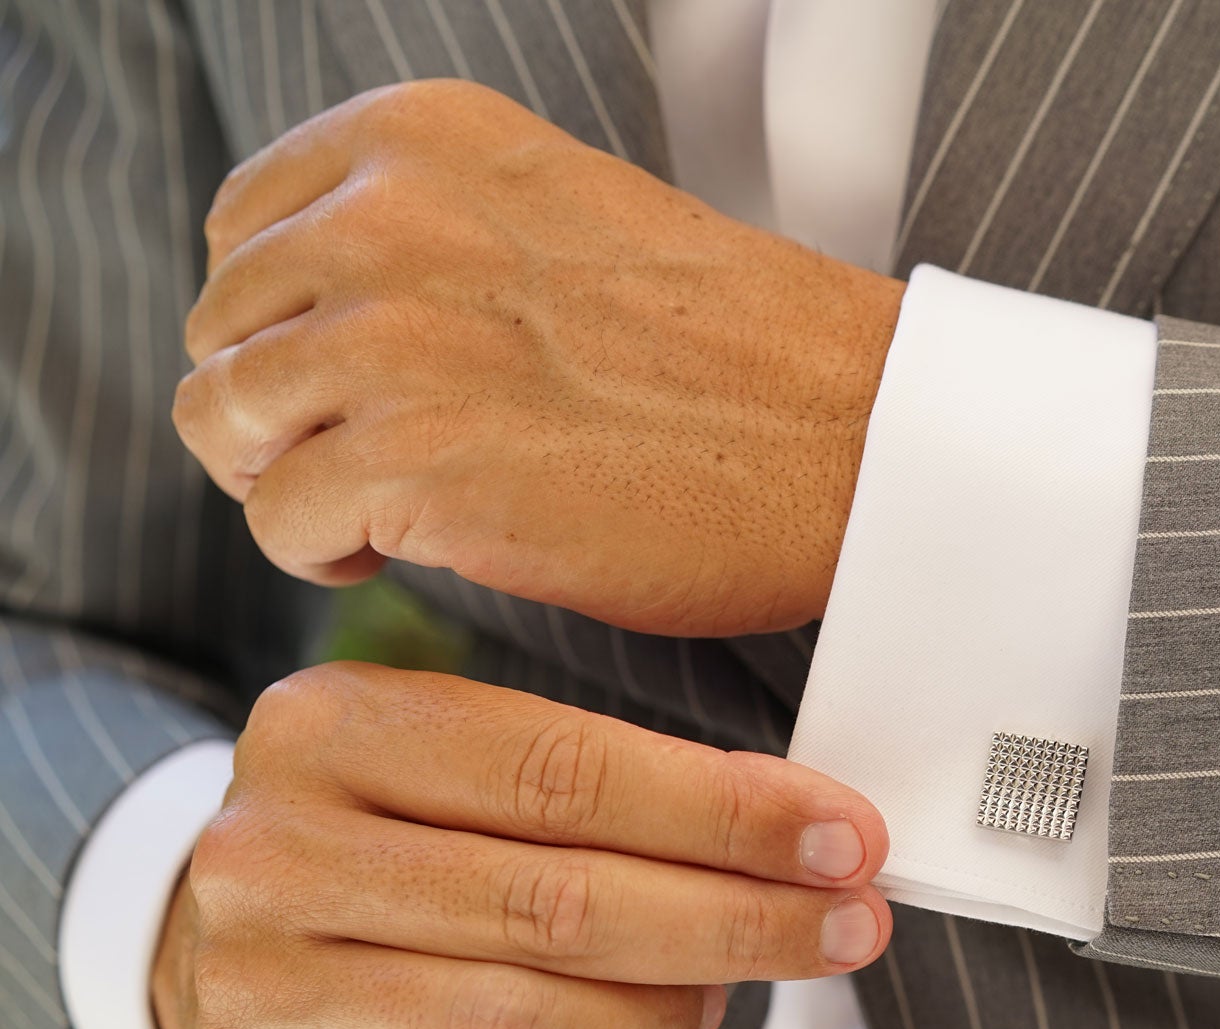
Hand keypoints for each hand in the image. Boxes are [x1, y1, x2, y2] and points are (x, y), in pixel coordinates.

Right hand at [150, 662, 891, 1028]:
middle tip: (846, 927)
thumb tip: (804, 828)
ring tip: (725, 995)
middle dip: (738, 921)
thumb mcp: (460, 759)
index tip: (845, 839)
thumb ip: (603, 780)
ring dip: (663, 1018)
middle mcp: (277, 848)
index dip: (727, 815)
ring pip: (520, 1024)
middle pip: (559, 902)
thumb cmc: (392, 839)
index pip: (566, 771)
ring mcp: (255, 981)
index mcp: (336, 724)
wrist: (223, 939)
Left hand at [173, 79, 905, 637]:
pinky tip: (419, 545)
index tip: (358, 379)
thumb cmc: (736, 354)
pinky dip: (329, 554)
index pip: (243, 228)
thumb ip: (429, 239)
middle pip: (222, 331)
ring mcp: (393, 339)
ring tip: (392, 505)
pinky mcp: (413, 464)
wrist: (854, 437)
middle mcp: (387, 218)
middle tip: (382, 456)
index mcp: (424, 139)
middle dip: (284, 409)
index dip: (283, 323)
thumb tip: (315, 322)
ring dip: (295, 482)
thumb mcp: (559, 221)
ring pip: (223, 425)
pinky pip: (278, 524)